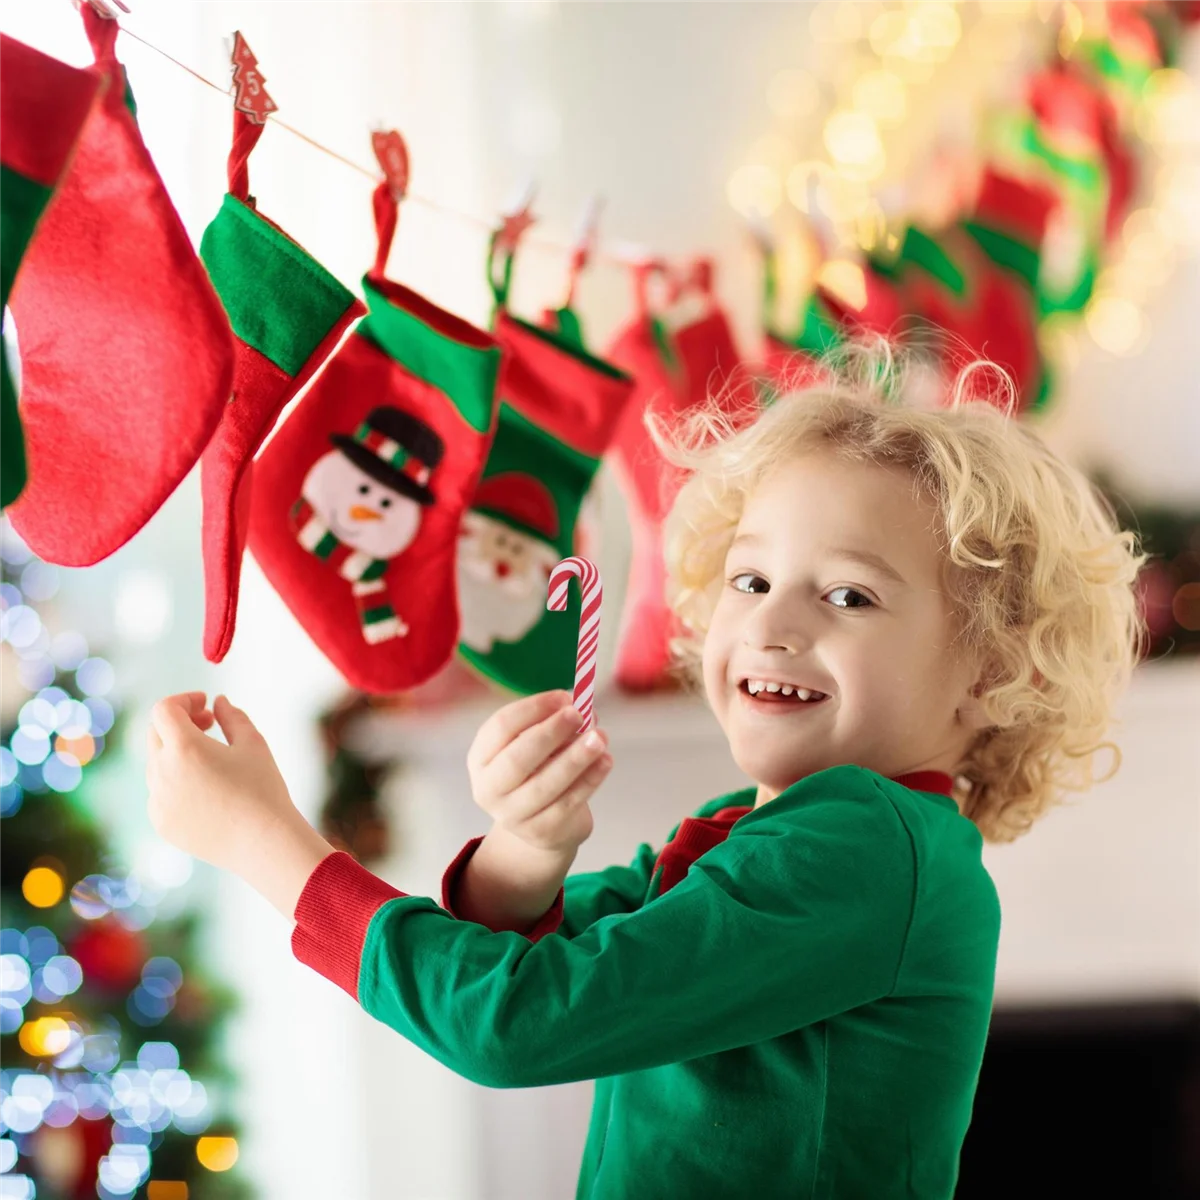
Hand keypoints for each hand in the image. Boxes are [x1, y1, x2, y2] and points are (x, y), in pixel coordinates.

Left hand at [146, 692, 305, 874]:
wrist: (263, 843)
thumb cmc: (263, 789)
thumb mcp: (253, 743)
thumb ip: (232, 716)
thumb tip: (218, 702)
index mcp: (184, 748)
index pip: (164, 710)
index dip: (184, 700)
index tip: (205, 704)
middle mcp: (161, 773)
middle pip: (156, 734)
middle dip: (180, 723)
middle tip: (210, 724)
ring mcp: (157, 801)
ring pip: (157, 764)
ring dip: (178, 752)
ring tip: (213, 760)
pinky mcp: (161, 823)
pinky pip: (160, 792)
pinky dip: (176, 782)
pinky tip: (208, 791)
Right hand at [466, 690, 612, 855]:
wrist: (541, 823)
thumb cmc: (537, 770)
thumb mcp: (535, 745)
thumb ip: (553, 723)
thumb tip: (582, 706)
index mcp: (481, 758)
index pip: (501, 727)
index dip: (534, 708)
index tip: (564, 696)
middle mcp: (489, 789)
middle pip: (517, 758)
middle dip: (550, 733)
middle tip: (579, 714)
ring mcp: (512, 815)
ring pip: (545, 784)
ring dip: (575, 757)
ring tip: (599, 737)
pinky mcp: (541, 832)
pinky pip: (568, 803)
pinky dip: (589, 780)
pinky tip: (605, 761)